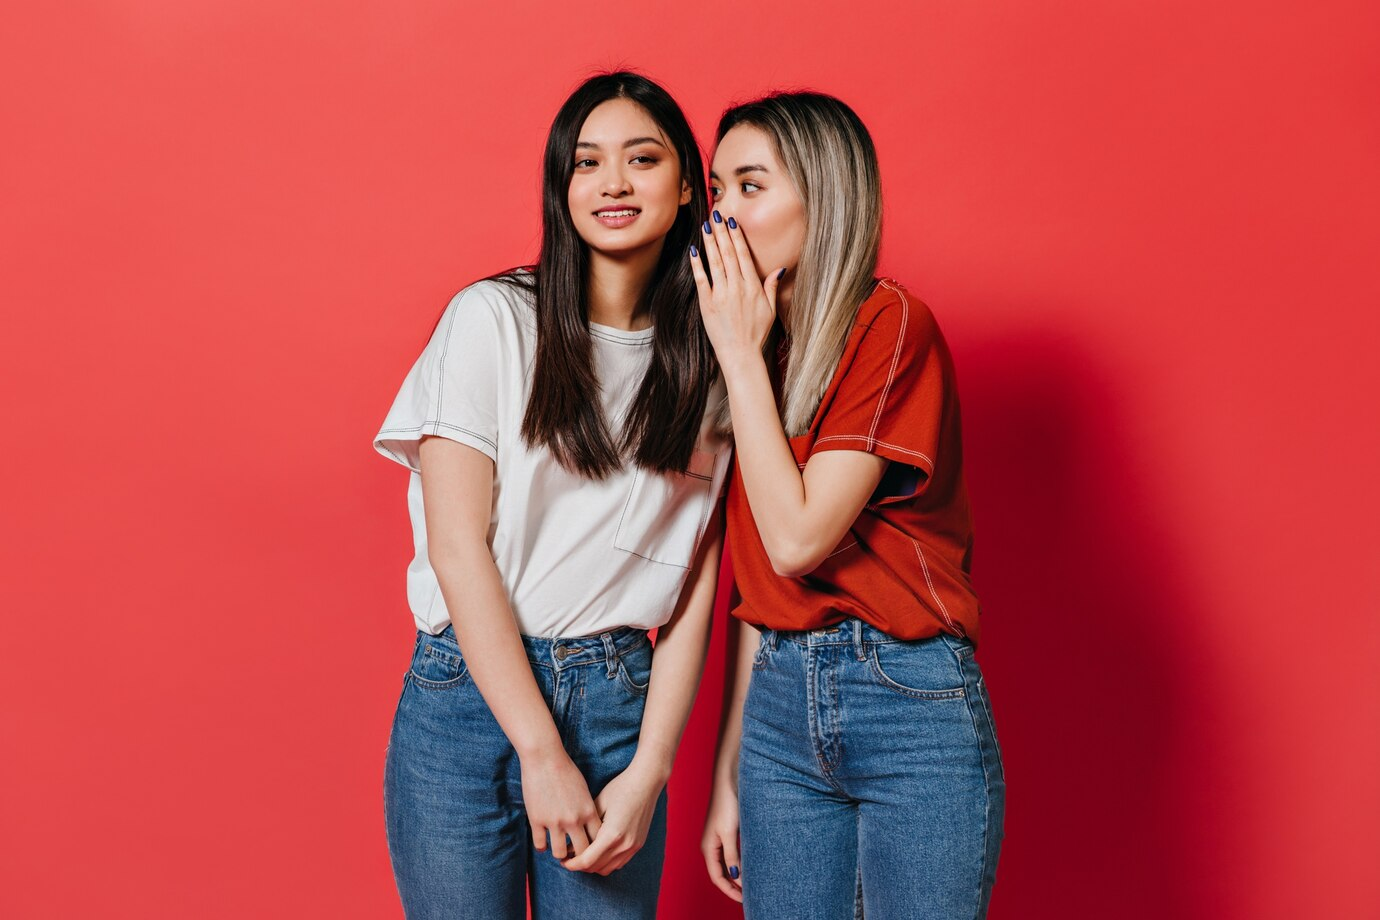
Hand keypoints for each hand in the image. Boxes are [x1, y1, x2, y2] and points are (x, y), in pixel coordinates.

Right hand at [520, 747, 601, 861]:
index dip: (595, 848)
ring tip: (559, 851)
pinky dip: (542, 847)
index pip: (598, 840)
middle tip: (575, 858)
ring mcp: (554, 822)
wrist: (544, 758)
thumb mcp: (583, 790)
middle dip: (579, 858)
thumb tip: (590, 825)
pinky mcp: (537, 820)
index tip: (590, 849)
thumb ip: (587, 809)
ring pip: (560, 853)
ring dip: (559, 854)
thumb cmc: (565, 769)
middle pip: (582, 852)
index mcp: (588, 811)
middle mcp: (573, 820)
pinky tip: (543, 844)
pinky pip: (540, 845)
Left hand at [563, 759, 665, 875]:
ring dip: (594, 866)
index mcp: (612, 834)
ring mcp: (633, 846)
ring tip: (583, 854)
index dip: (572, 864)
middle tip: (569, 857)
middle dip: (580, 866)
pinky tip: (599, 851)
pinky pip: (619, 863)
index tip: (563, 860)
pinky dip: (606, 862)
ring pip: (608, 869)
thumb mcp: (598, 804)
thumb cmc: (620, 788)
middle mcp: (624, 845)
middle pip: (596, 868)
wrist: (646, 782)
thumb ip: (586, 827)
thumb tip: (572, 843)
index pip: (587, 861)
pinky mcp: (638, 845)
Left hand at [690, 211, 784, 371]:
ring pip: (715, 262)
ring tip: (705, 226)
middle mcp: (737, 287)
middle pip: (728, 253)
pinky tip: (693, 250)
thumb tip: (779, 269)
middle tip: (716, 214)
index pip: (743, 255)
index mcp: (753, 286)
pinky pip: (702, 279)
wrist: (741, 354)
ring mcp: (722, 295)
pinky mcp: (708, 304)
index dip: (737, 236)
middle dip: (721, 232)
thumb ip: (771, 287)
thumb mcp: (770, 309)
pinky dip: (697, 264)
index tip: (732, 222)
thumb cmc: (756, 333)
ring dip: (710, 242)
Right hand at [701, 779, 743, 901]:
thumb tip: (736, 876)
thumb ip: (732, 855)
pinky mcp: (728, 831)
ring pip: (727, 864)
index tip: (744, 900)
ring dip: (737, 876)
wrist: (729, 781)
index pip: (717, 877)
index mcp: (708, 847)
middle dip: (733, 886)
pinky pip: (732, 854)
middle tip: (749, 897)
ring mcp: (719, 838)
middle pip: (721, 873)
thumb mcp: (730, 833)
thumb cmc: (727, 804)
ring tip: (750, 885)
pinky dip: (739, 863)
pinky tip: (749, 866)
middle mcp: (712, 845)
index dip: (729, 890)